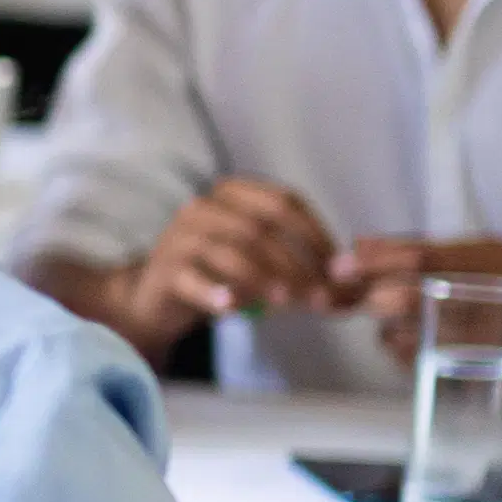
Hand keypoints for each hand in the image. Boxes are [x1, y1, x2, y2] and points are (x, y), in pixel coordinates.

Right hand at [115, 174, 338, 330]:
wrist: (155, 298)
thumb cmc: (216, 275)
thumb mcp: (257, 260)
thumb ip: (295, 263)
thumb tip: (346, 284)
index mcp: (233, 193)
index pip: (284, 202)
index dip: (316, 234)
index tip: (338, 269)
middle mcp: (204, 206)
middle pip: (261, 228)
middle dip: (297, 264)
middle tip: (320, 297)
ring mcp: (181, 236)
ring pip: (233, 252)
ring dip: (266, 280)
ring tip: (288, 304)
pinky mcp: (164, 269)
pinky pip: (196, 279)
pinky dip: (218, 293)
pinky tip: (233, 308)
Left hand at [319, 232, 501, 370]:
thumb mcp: (475, 250)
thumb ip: (415, 246)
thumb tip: (358, 243)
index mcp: (487, 263)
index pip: (423, 259)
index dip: (377, 261)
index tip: (340, 264)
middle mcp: (485, 305)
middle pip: (414, 301)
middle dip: (376, 297)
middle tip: (363, 295)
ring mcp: (476, 343)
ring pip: (406, 334)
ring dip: (387, 323)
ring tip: (398, 314)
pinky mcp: (464, 373)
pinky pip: (411, 359)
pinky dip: (398, 345)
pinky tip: (410, 333)